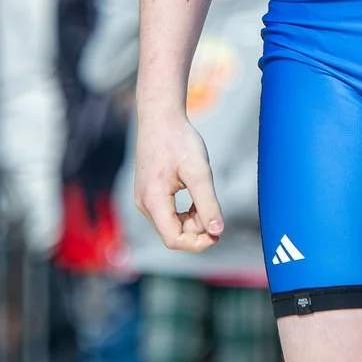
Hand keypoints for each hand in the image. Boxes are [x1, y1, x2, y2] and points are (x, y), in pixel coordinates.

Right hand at [132, 107, 222, 251]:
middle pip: (173, 234)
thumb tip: (218, 232)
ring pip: (171, 225)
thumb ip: (208, 203)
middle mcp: (144, 204)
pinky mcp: (149, 193)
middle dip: (197, 230)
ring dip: (192, 221)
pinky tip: (197, 198)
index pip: (173, 240)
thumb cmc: (179, 140)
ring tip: (205, 199)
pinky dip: (185, 212)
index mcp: (152, 201)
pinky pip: (168, 214)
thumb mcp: (199, 171)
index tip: (218, 234)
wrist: (160, 118)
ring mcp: (144, 199)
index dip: (197, 243)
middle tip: (215, 211)